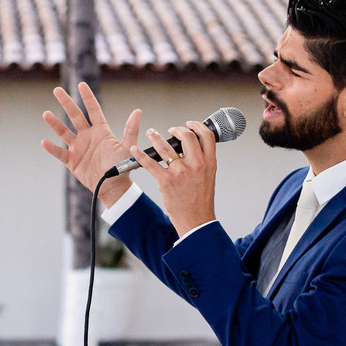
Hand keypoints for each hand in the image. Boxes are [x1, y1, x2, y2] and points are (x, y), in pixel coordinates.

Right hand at [42, 82, 141, 206]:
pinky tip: (44, 141)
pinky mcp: (72, 161)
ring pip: (64, 132)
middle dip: (67, 103)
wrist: (113, 187)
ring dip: (55, 124)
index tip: (81, 84)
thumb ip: (130, 130)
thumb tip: (138, 111)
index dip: (88, 98)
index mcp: (101, 131)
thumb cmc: (122, 167)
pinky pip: (60, 153)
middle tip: (57, 90)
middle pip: (75, 116)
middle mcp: (88, 137)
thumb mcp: (127, 147)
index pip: (93, 110)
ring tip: (46, 114)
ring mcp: (79, 148)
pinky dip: (52, 148)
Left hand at [130, 120, 218, 236]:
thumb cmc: (201, 201)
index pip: (206, 136)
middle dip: (176, 129)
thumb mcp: (209, 177)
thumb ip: (203, 162)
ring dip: (155, 137)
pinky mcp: (166, 181)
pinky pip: (150, 163)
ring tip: (151, 133)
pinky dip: (140, 155)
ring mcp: (180, 172)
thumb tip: (192, 149)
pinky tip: (135, 150)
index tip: (189, 124)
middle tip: (169, 130)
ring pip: (165, 147)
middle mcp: (196, 165)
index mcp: (209, 163)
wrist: (196, 221)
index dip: (197, 126)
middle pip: (187, 136)